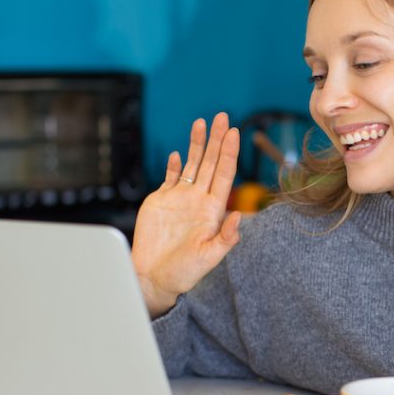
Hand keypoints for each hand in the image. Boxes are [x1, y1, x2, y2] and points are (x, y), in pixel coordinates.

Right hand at [132, 113, 241, 316]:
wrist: (154, 278)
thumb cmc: (183, 273)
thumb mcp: (209, 258)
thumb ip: (225, 238)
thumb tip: (239, 217)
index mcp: (212, 210)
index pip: (224, 174)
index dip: (229, 153)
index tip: (235, 133)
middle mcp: (198, 200)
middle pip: (210, 162)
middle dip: (216, 140)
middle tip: (223, 116)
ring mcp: (180, 199)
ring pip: (192, 164)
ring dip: (197, 144)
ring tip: (201, 122)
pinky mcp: (160, 201)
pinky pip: (170, 178)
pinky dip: (175, 165)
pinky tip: (179, 154)